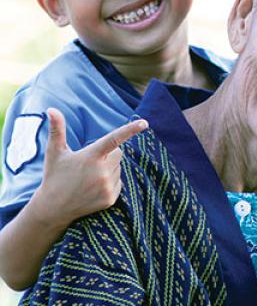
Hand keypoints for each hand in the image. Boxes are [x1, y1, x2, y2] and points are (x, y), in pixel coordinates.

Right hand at [31, 108, 147, 228]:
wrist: (53, 209)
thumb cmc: (54, 176)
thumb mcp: (54, 152)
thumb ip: (57, 129)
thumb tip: (51, 109)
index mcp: (90, 156)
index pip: (114, 139)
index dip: (130, 130)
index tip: (144, 123)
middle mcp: (101, 171)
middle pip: (118, 153)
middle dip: (109, 154)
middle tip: (90, 164)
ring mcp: (107, 186)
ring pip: (118, 168)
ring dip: (109, 169)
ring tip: (89, 178)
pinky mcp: (110, 198)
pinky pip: (119, 182)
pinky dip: (110, 182)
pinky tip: (94, 188)